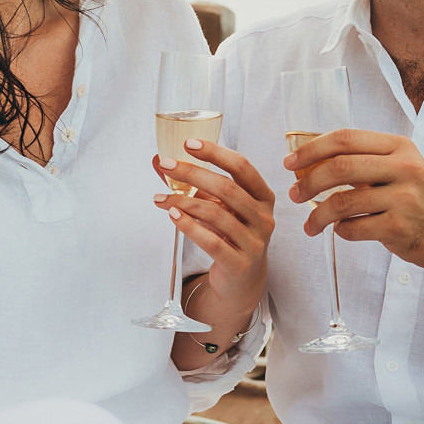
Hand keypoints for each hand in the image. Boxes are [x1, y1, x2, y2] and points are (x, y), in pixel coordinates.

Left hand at [152, 140, 274, 313]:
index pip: (242, 167)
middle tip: (166, 165)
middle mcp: (264, 217)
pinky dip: (190, 227)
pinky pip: (212, 242)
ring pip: (216, 214)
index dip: (215, 153)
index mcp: (263, 197)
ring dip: (183, 202)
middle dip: (192, 173)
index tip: (188, 143)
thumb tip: (159, 162)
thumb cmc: (231, 236)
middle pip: (227, 188)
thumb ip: (197, 186)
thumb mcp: (222, 207)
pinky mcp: (240, 264)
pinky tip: (172, 216)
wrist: (242, 280)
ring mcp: (254, 242)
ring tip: (160, 198)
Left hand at [285, 129, 423, 276]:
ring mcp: (404, 199)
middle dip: (308, 182)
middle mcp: (405, 168)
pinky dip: (340, 231)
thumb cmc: (419, 200)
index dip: (312, 149)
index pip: (346, 138)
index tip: (290, 163)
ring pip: (342, 202)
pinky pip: (353, 228)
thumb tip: (310, 159)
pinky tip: (341, 232)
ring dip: (317, 214)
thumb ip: (364, 160)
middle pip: (340, 167)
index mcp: (400, 147)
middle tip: (293, 195)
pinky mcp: (400, 228)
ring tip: (309, 224)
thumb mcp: (401, 168)